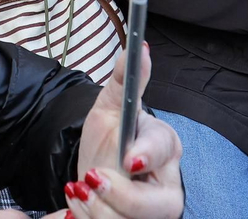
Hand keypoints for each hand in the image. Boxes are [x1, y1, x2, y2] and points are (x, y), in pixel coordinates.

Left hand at [70, 43, 183, 218]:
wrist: (92, 169)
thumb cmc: (109, 138)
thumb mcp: (111, 107)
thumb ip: (126, 80)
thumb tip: (140, 47)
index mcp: (166, 146)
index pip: (165, 151)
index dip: (147, 156)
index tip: (128, 158)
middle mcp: (168, 184)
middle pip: (156, 204)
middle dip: (118, 196)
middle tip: (89, 179)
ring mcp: (155, 211)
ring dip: (97, 209)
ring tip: (80, 189)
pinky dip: (90, 218)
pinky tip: (80, 206)